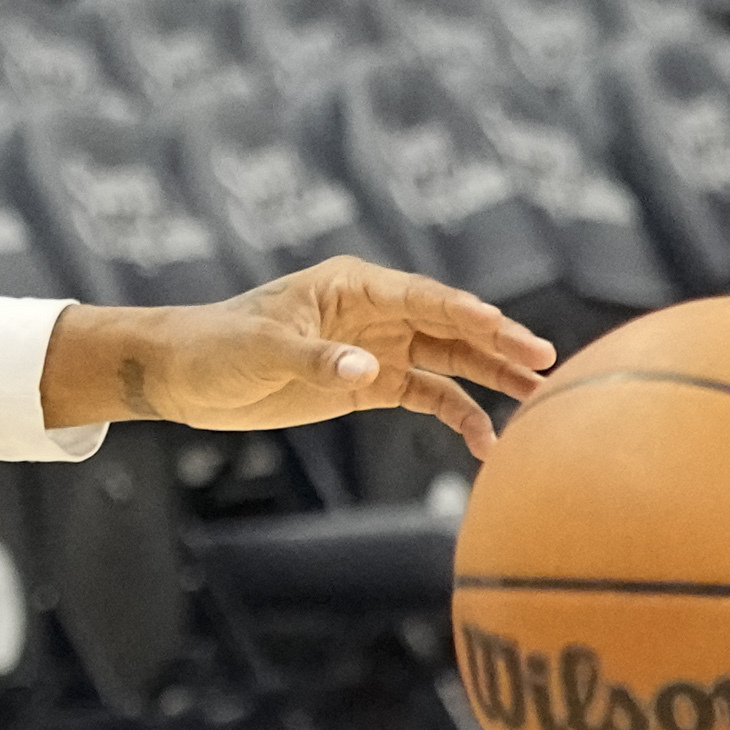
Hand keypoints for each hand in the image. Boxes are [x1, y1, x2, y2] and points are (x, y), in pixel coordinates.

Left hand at [41, 258, 556, 460]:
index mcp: (353, 287)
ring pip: (449, 360)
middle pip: (449, 326)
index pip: (423, 297)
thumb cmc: (215, 347)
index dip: (466, 313)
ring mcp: (376, 349)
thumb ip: (317, 360)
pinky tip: (485, 443)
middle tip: (547, 362)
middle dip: (498, 343)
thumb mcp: (261, 350)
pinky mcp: (368, 386)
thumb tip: (367, 372)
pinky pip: (427, 397)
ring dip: (491, 379)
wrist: (182, 375)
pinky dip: (456, 416)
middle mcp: (374, 312)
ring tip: (541, 400)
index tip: (506, 330)